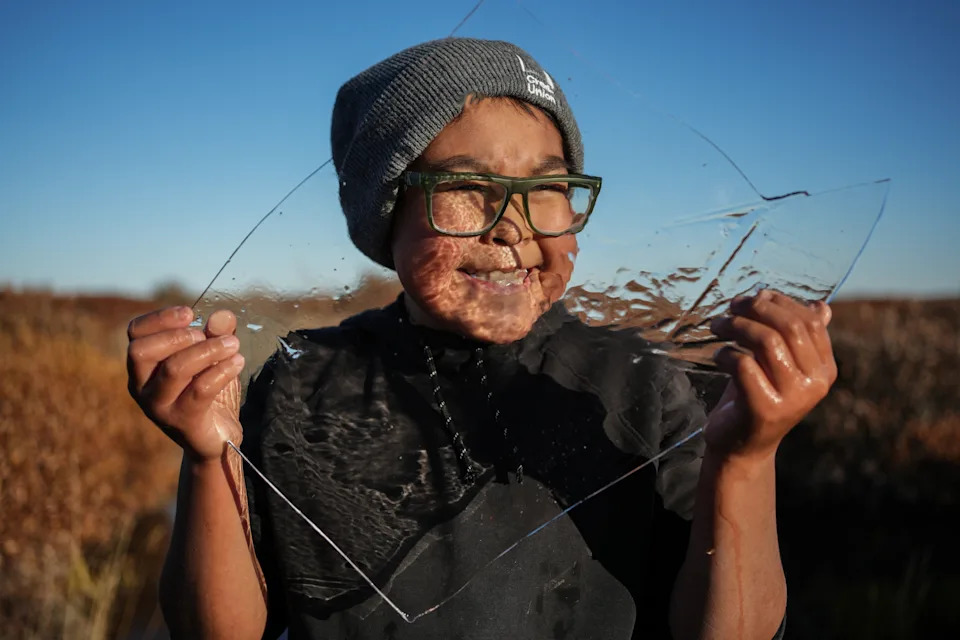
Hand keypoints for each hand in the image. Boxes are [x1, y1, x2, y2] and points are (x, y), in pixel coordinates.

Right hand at [127, 306, 244, 461]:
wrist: (215, 438)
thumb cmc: (208, 392)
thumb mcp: (213, 357)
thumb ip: (217, 334)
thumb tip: (223, 316)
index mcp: (143, 367)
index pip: (135, 334)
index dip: (159, 318)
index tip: (190, 313)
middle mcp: (142, 387)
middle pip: (141, 351)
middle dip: (179, 336)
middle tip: (209, 336)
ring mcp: (159, 407)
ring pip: (174, 369)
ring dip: (207, 350)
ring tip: (232, 345)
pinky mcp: (182, 422)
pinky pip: (200, 390)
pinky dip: (221, 371)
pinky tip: (237, 362)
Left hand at [705, 290, 836, 460]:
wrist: (741, 446)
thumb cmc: (757, 396)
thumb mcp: (780, 364)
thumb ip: (797, 337)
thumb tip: (819, 305)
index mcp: (825, 370)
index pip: (810, 321)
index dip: (780, 302)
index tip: (753, 297)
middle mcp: (815, 384)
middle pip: (789, 327)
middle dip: (756, 308)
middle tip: (731, 307)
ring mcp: (793, 398)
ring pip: (767, 341)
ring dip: (736, 326)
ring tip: (717, 326)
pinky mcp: (765, 408)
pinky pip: (744, 364)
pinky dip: (725, 353)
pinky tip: (718, 357)